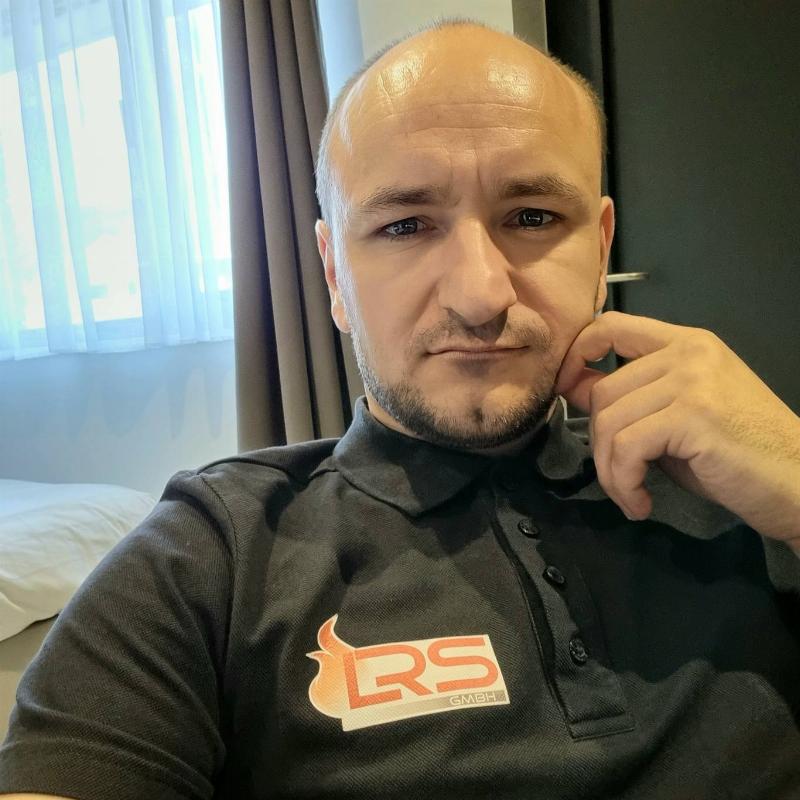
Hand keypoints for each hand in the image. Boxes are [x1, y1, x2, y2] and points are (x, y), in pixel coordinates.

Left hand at [555, 311, 799, 551]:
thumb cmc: (740, 456)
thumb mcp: (677, 418)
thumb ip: (634, 398)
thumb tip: (573, 387)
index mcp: (686, 343)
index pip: (611, 325)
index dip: (577, 354)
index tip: (567, 390)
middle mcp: (688, 352)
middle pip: (604, 391)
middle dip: (599, 445)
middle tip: (619, 479)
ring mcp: (692, 380)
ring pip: (609, 422)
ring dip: (610, 472)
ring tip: (631, 496)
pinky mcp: (693, 415)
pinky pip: (627, 448)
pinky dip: (624, 483)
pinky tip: (641, 504)